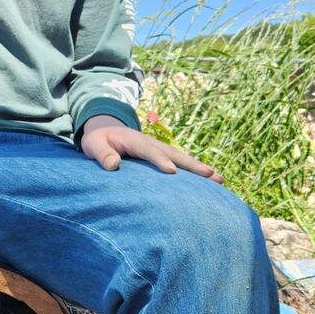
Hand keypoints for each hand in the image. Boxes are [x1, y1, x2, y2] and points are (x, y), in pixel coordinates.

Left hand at [80, 114, 222, 182]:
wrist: (104, 130)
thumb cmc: (98, 141)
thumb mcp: (93, 145)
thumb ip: (102, 154)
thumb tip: (112, 165)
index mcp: (136, 141)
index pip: (150, 151)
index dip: (161, 161)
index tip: (173, 172)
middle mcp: (152, 143)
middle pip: (175, 154)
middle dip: (193, 165)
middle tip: (212, 175)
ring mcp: (160, 149)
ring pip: (182, 159)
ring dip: (200, 169)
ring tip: (220, 180)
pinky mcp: (162, 156)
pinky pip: (181, 163)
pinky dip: (195, 172)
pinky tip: (210, 183)